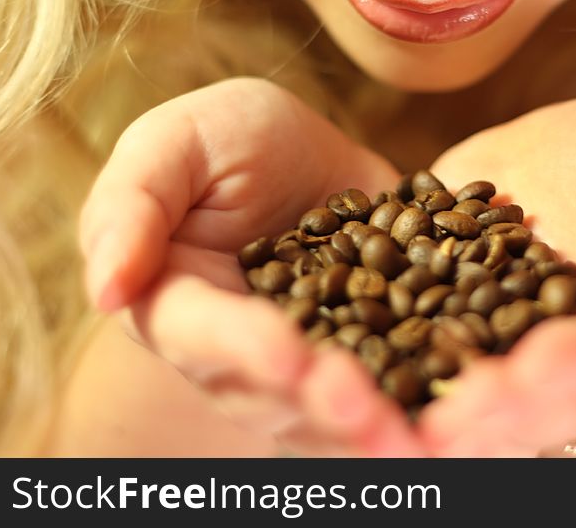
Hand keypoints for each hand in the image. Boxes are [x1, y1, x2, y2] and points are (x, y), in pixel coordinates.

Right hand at [79, 77, 423, 455]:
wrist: (298, 152)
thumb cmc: (222, 140)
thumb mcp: (174, 144)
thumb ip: (132, 205)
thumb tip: (106, 288)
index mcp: (179, 305)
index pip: (204, 336)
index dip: (244, 349)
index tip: (289, 356)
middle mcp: (239, 353)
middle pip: (275, 395)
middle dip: (323, 408)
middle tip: (369, 414)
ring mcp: (308, 360)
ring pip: (335, 411)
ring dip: (376, 426)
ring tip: (421, 436)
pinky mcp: (367, 349)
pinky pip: (394, 381)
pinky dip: (427, 399)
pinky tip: (469, 404)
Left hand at [419, 96, 575, 455]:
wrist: (549, 153)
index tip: (533, 370)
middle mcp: (564, 358)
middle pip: (537, 400)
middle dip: (494, 410)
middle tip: (448, 416)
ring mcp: (501, 352)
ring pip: (476, 400)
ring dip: (439, 412)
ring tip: (398, 417)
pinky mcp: (444, 331)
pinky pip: (417, 359)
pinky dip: (388, 370)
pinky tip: (350, 378)